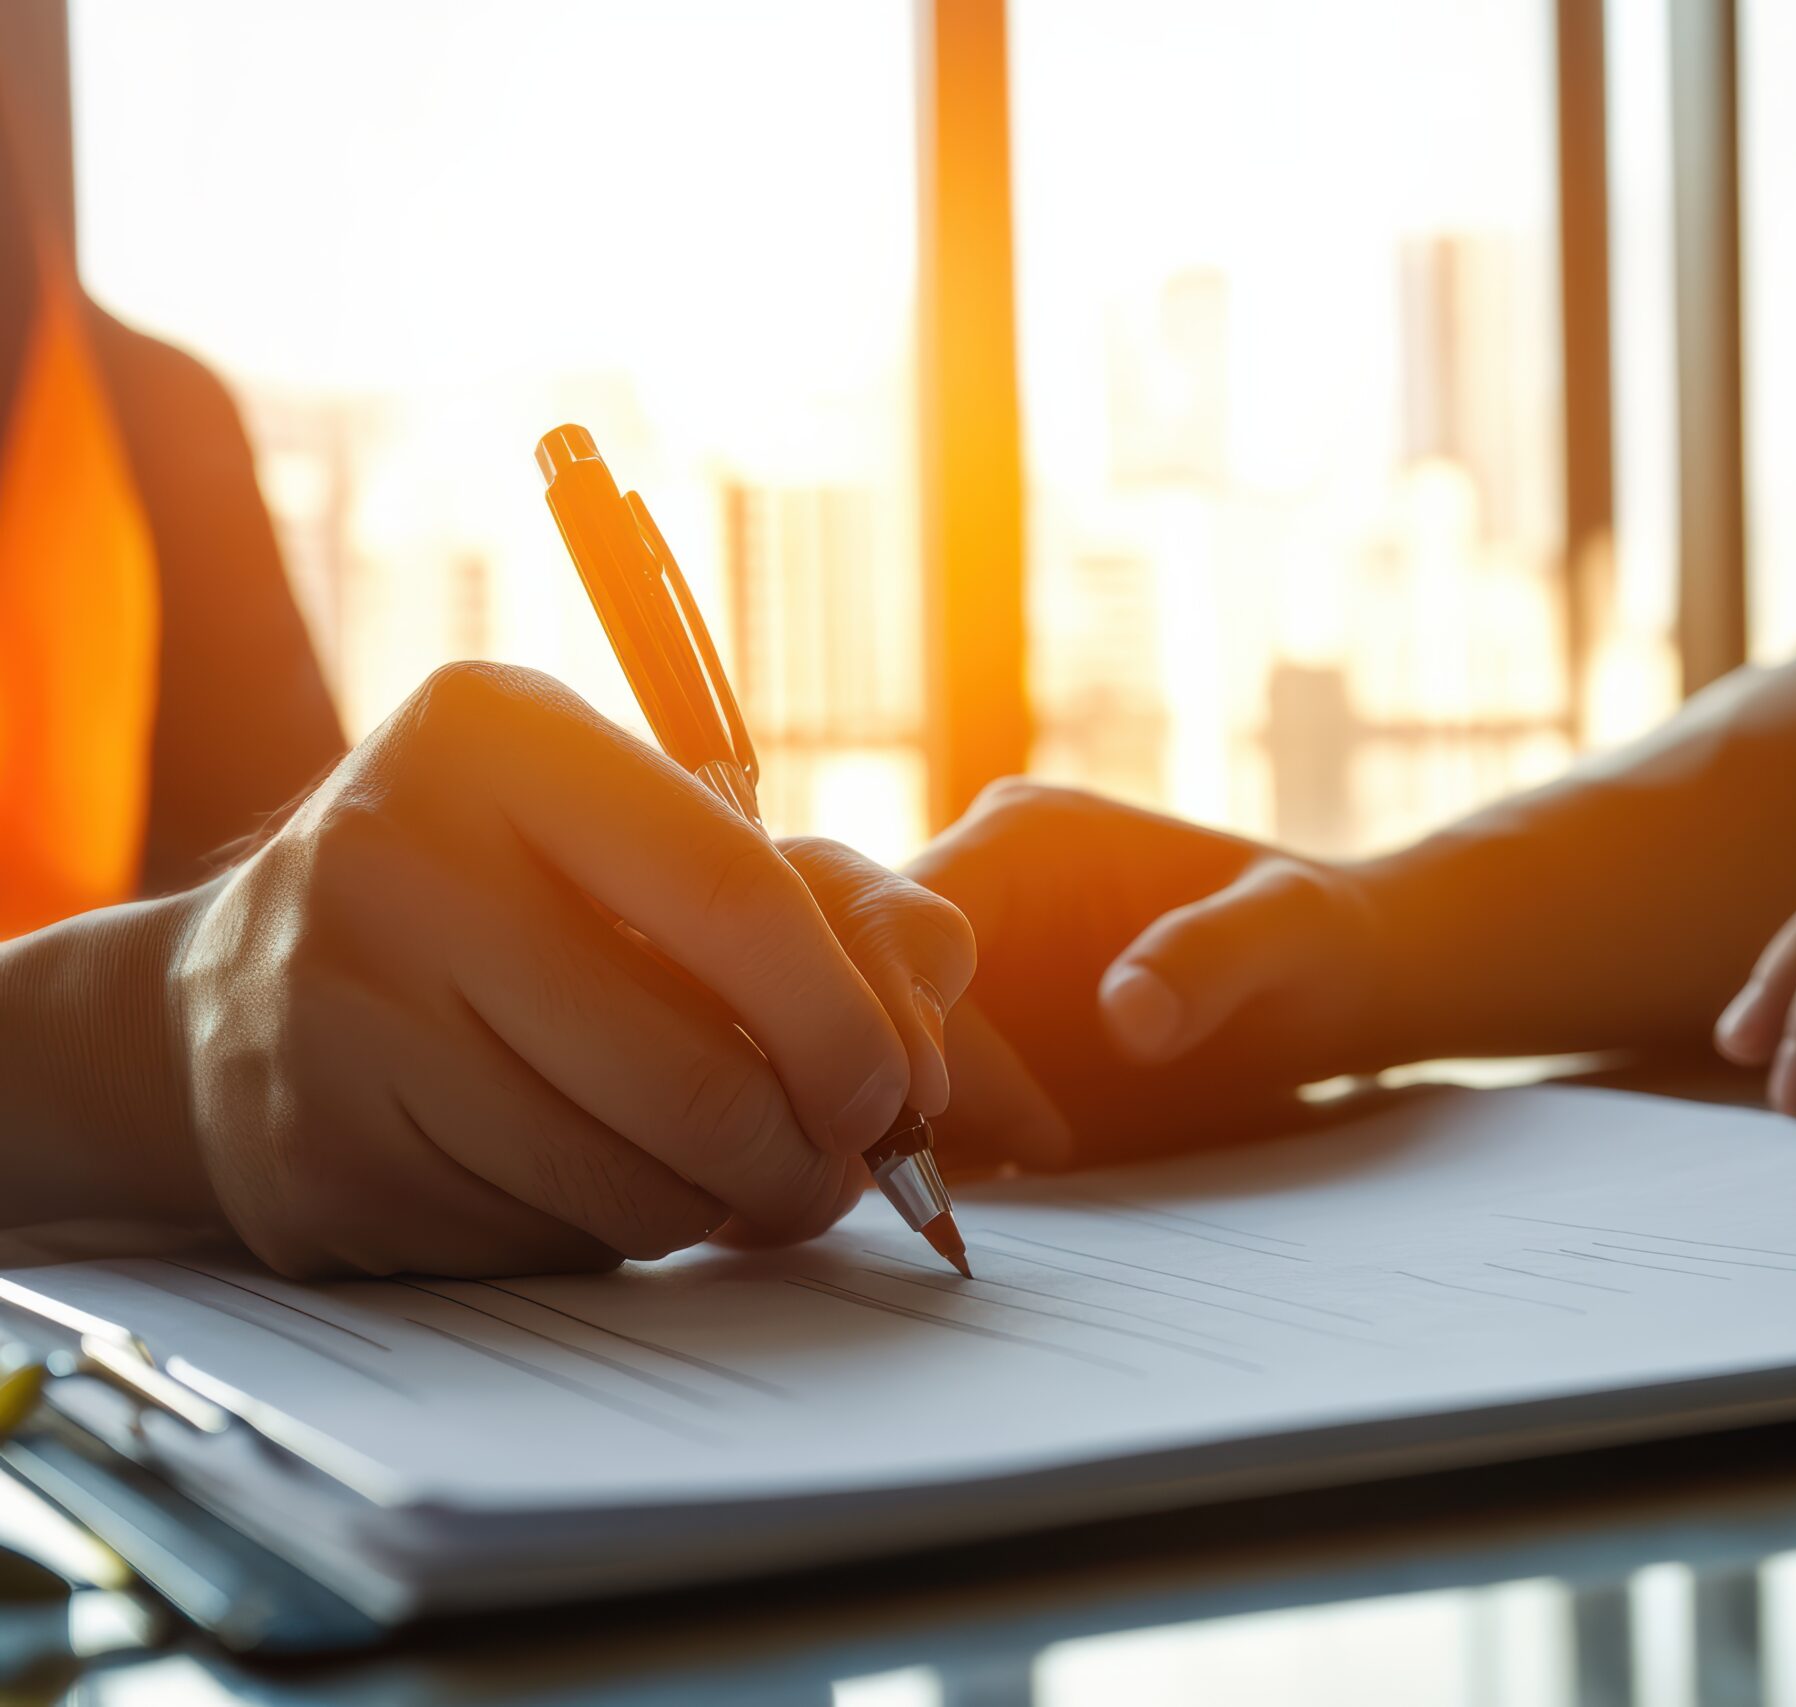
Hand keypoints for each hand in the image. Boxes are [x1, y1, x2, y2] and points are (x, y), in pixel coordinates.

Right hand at [166, 662, 972, 1276]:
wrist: (234, 995)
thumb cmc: (511, 901)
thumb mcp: (652, 839)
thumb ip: (830, 898)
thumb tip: (936, 1001)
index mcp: (496, 737)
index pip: (733, 892)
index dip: (846, 1018)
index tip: (897, 1089)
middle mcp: (392, 857)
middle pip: (693, 1073)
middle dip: (805, 1152)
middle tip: (837, 1170)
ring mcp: (335, 1017)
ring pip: (629, 1182)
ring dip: (721, 1206)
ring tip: (732, 1174)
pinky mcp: (316, 1162)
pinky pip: (547, 1241)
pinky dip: (613, 1233)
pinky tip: (595, 1178)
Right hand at [906, 781, 1388, 1168]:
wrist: (1335, 990)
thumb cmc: (1320, 938)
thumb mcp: (1290, 929)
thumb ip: (1211, 957)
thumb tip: (1129, 1020)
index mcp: (1024, 841)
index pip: (914, 915)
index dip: (904, 1006)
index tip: (934, 1102)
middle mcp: (976, 900)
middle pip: (863, 980)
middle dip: (874, 1072)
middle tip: (914, 1173)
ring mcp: (972, 980)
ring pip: (873, 1049)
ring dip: (887, 1127)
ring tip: (929, 1203)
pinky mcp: (983, 1050)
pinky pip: (915, 1100)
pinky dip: (920, 1154)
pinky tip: (941, 1206)